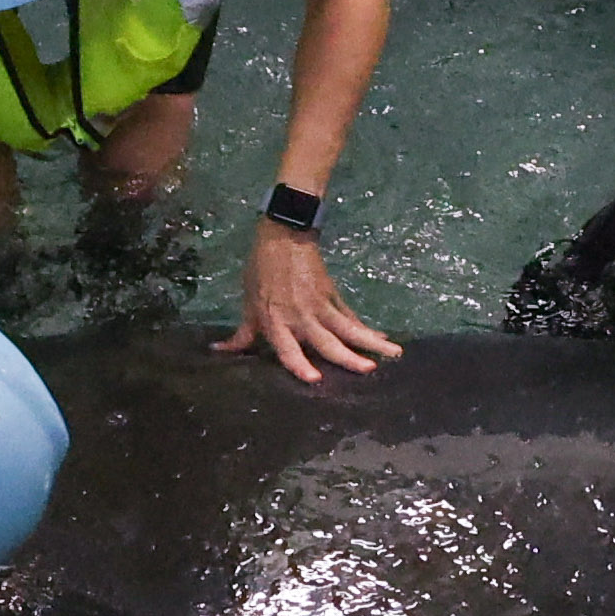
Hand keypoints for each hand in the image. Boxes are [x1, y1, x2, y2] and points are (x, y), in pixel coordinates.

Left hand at [215, 218, 403, 381]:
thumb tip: (220, 351)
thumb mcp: (249, 303)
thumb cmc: (261, 271)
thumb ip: (243, 333)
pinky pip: (350, 317)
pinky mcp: (333, 296)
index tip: (316, 379)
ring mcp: (320, 306)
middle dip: (349, 356)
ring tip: (394, 352)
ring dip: (371, 341)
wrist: (283, 236)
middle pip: (327, 341)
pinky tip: (381, 338)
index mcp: (276, 320)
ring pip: (348, 328)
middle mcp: (301, 317)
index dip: (300, 365)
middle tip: (369, 369)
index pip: (288, 350)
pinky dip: (365, 328)